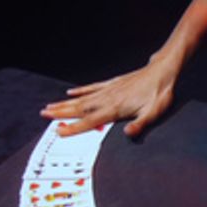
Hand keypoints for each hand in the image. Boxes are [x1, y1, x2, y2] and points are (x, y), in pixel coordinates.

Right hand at [40, 59, 177, 137]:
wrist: (162, 72)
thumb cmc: (159, 93)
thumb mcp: (153, 113)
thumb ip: (140, 125)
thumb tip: (127, 135)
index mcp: (116, 108)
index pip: (91, 121)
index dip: (74, 127)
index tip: (59, 131)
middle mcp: (108, 98)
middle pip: (80, 108)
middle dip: (61, 113)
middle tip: (44, 115)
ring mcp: (108, 90)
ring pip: (82, 98)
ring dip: (65, 103)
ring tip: (50, 106)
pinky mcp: (112, 83)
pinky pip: (92, 88)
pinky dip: (80, 91)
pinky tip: (71, 93)